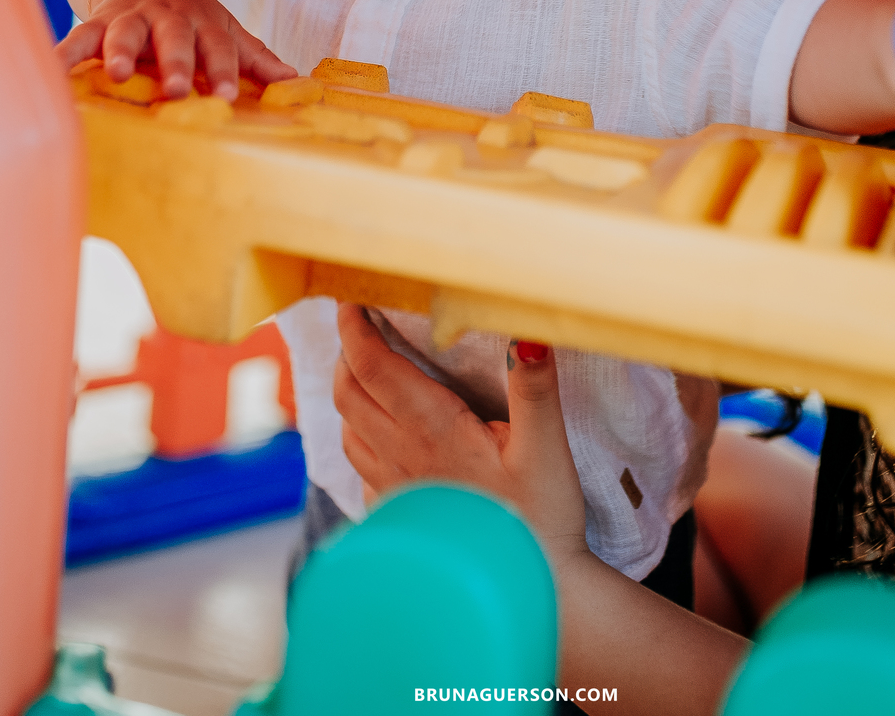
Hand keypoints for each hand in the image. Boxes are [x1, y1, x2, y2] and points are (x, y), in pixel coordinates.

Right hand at [54, 0, 295, 101]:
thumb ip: (255, 57)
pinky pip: (78, 36)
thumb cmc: (191, 15)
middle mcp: (167, 18)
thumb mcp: (225, 29)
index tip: (228, 96)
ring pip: (125, 31)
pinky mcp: (97, 21)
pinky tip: (50, 72)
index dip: (225, 70)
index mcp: (203, 23)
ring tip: (116, 74)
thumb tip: (296, 83)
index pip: (219, 47)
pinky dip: (63, 53)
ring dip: (120, 51)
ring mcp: (130, 18)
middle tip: (177, 89)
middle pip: (174, 38)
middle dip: (176, 62)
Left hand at [333, 304, 585, 563]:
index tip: (350, 301)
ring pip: (349, 432)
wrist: (534, 592)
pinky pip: (362, 470)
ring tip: (366, 373)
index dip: (355, 330)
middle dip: (347, 354)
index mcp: (432, 431)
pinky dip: (360, 439)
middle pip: (349, 395)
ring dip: (350, 395)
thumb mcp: (546, 448)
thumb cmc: (540, 521)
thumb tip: (528, 334)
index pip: (373, 368)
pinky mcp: (401, 517)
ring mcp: (397, 491)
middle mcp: (403, 458)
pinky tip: (381, 438)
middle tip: (360, 326)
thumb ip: (534, 388)